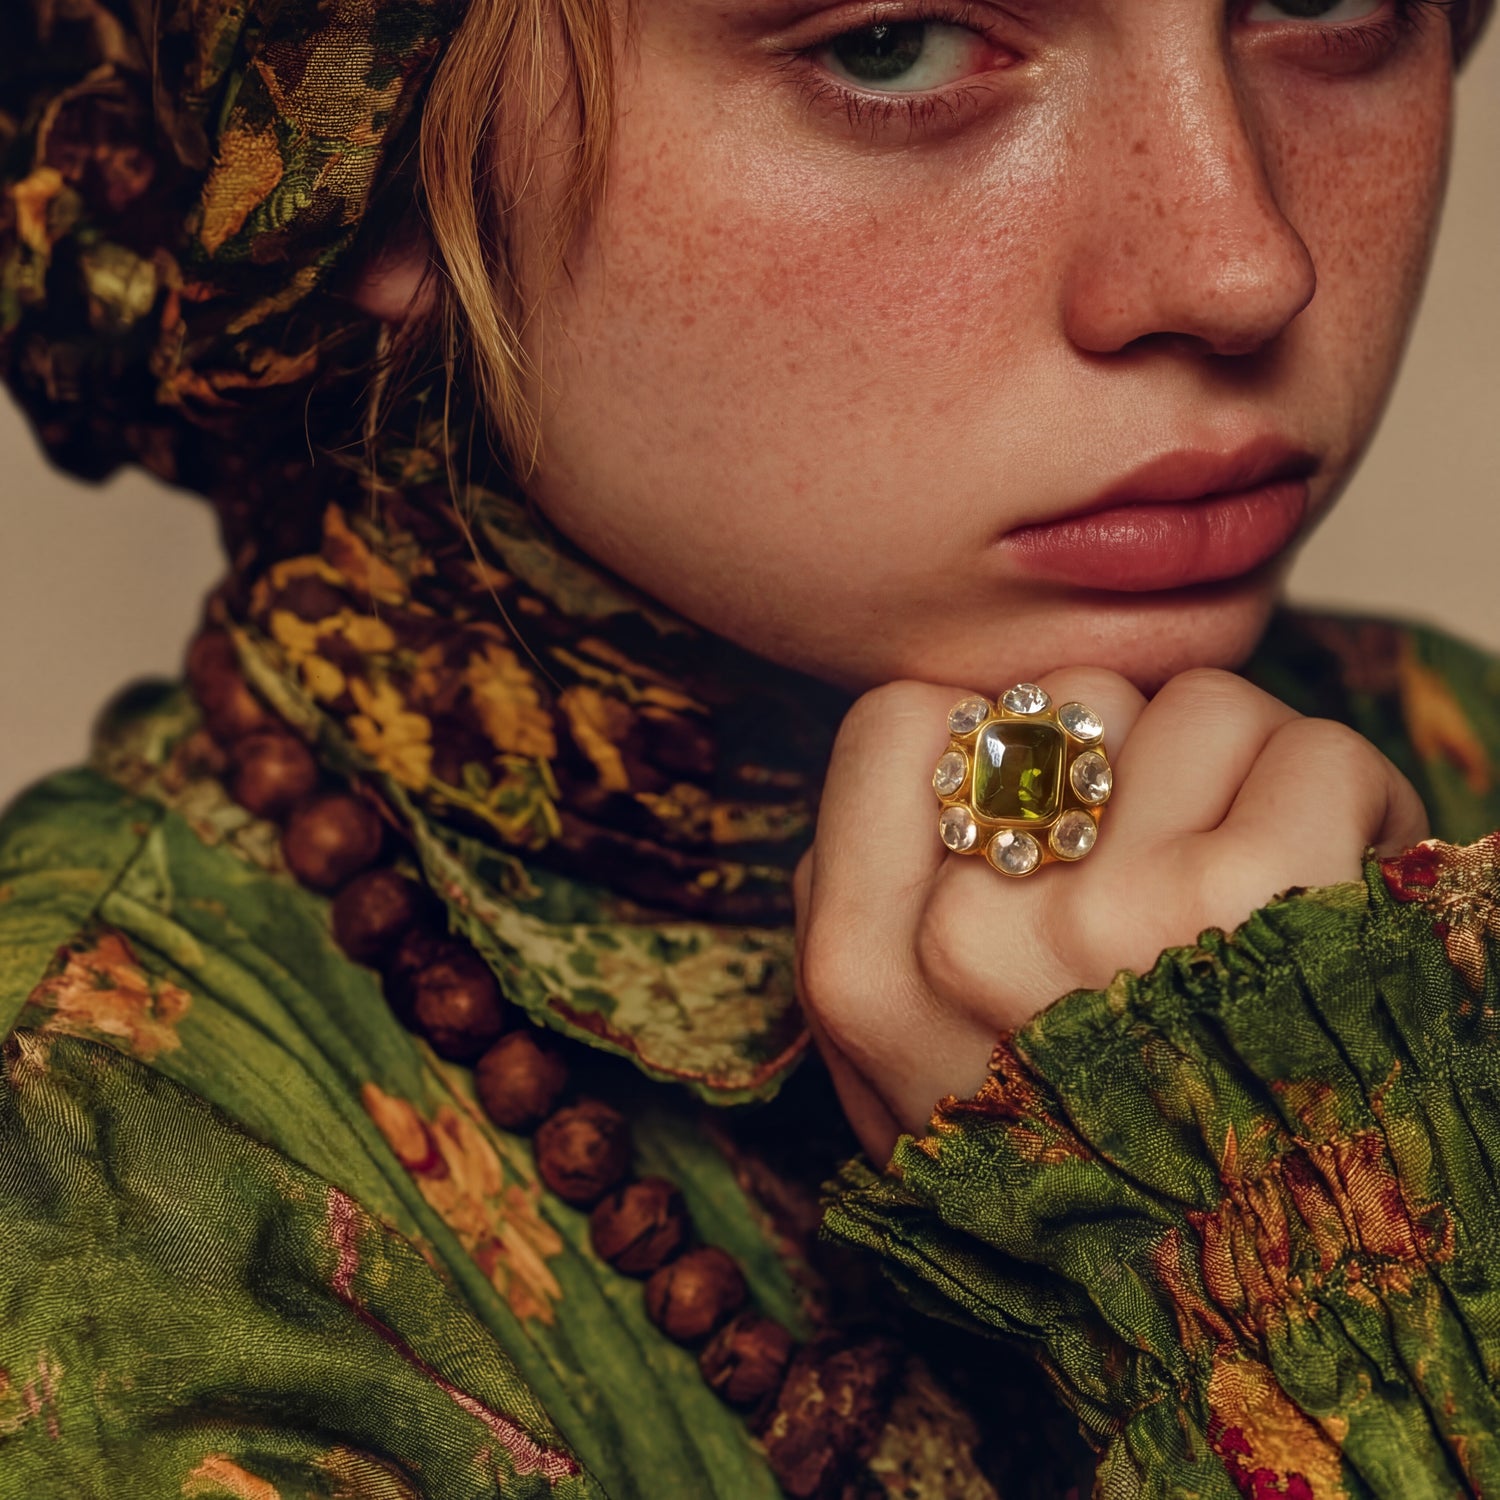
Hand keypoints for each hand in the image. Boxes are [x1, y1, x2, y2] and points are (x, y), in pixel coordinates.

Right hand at [794, 667, 1428, 1164]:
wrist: (1244, 1312)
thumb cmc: (1081, 1180)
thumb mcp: (900, 1088)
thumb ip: (858, 929)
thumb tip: (904, 776)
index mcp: (862, 971)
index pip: (898, 721)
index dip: (988, 744)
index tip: (1049, 811)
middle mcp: (970, 939)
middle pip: (1065, 705)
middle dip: (1133, 761)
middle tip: (1171, 861)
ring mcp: (1111, 918)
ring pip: (1198, 710)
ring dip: (1255, 783)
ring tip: (1265, 890)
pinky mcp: (1261, 903)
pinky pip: (1316, 751)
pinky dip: (1361, 807)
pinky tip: (1346, 890)